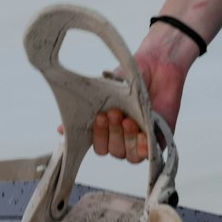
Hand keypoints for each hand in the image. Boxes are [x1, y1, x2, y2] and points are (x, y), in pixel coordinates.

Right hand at [90, 49, 189, 164]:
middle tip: (114, 112)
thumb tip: (61, 130)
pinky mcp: (160, 139)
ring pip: (130, 156)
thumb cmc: (129, 79)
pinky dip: (144, 147)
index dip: (97, 137)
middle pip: (113, 151)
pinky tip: (143, 134)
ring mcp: (141, 140)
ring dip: (126, 140)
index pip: (99, 146)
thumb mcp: (103, 92)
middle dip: (111, 133)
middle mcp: (124, 138)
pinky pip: (151, 153)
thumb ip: (87, 110)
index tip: (99, 117)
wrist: (156, 66)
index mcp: (109, 131)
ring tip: (128, 120)